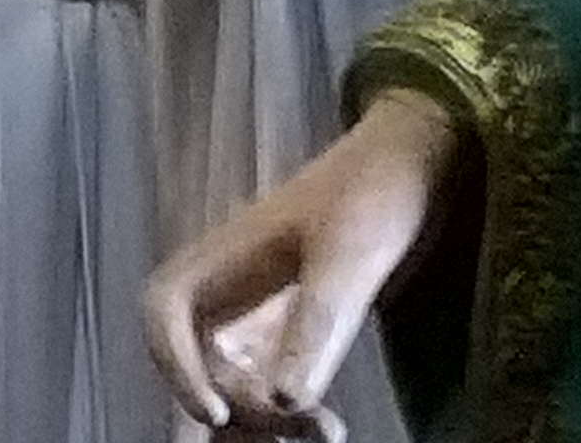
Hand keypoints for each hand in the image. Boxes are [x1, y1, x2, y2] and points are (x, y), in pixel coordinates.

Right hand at [144, 91, 459, 434]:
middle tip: (314, 427)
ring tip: (329, 432)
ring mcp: (256, 312)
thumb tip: (284, 401)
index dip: (175, 367)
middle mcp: (227, 289)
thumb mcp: (350, 258)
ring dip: (264, 416)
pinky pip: (268, 381)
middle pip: (202, 363)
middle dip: (243, 405)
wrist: (416, 165)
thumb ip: (316, 326)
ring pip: (231, 381)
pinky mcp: (289, 330)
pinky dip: (286, 410)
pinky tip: (328, 425)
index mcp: (220, 257)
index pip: (164, 314)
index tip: (215, 415)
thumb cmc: (375, 193)